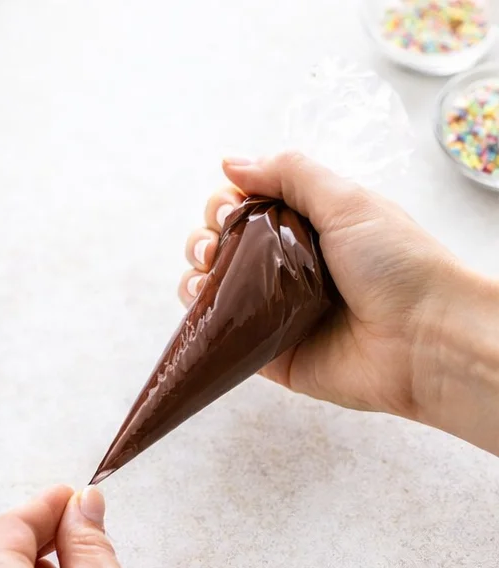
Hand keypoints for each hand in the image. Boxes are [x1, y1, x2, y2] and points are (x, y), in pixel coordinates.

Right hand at [180, 152, 498, 455]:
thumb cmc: (397, 264)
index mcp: (312, 228)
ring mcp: (278, 313)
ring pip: (217, 290)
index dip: (229, 201)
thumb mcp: (347, 200)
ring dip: (196, 272)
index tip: (227, 205)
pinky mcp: (269, 355)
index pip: (251, 208)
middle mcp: (291, 269)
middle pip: (228, 247)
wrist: (422, 339)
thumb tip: (231, 162)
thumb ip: (290, 174)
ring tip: (202, 269)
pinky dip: (201, 319)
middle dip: (207, 235)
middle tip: (214, 242)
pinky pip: (224, 337)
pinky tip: (196, 301)